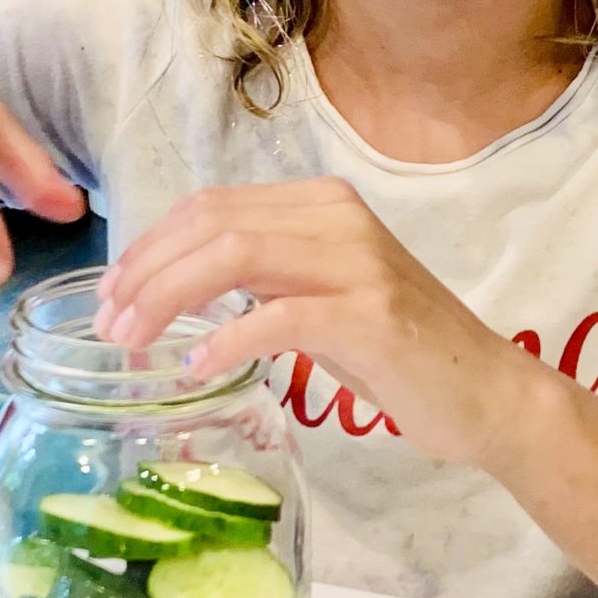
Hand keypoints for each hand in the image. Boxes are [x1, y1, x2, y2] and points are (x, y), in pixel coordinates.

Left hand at [93, 179, 539, 466]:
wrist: (487, 393)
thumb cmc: (398, 353)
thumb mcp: (320, 297)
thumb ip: (263, 278)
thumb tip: (176, 285)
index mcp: (321, 204)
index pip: (211, 207)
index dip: (150, 246)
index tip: (111, 293)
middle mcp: (338, 217)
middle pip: (213, 224)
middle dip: (146, 271)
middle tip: (109, 324)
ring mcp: (358, 263)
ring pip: (236, 255)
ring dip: (169, 297)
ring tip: (134, 341)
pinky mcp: (372, 316)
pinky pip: (280, 316)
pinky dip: (228, 339)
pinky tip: (198, 365)